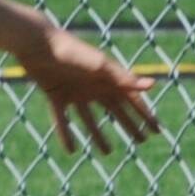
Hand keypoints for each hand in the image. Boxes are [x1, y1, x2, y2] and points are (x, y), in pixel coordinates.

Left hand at [13, 26, 160, 154]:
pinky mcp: (55, 95)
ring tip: (108, 152)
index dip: (144, 114)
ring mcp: (74, 92)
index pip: (131, 99)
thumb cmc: (70, 50)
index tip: (157, 130)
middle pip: (114, 110)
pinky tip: (71, 150)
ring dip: (98, 135)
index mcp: (106, 78)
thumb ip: (123, 77)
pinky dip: (65, 134)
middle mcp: (92, 86)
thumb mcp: (99, 65)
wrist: (37, 43)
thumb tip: (152, 85)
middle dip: (129, 124)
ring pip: (89, 118)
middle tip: (141, 141)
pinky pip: (62, 119)